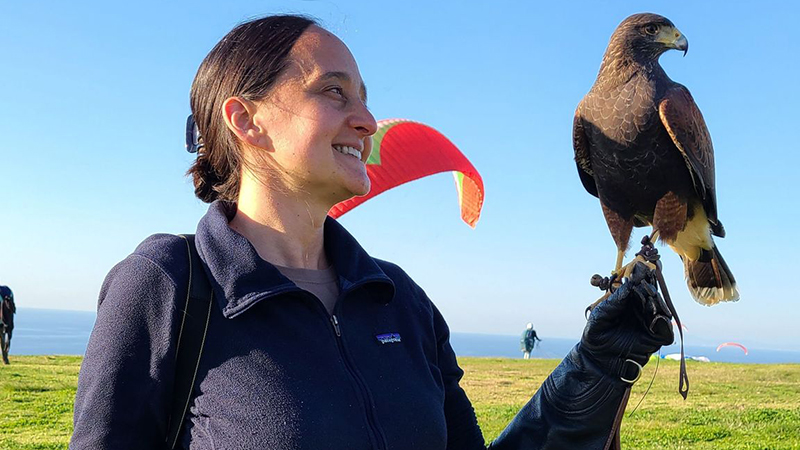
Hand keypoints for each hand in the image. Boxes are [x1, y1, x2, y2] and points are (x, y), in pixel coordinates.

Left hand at [580, 262, 673, 381]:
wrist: (598, 358)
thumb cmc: (597, 333)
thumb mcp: (602, 313)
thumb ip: (616, 300)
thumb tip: (630, 283)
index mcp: (628, 301)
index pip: (638, 286)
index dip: (640, 275)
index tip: (641, 264)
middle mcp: (641, 310)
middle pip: (652, 294)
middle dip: (650, 284)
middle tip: (648, 274)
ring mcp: (650, 323)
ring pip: (660, 308)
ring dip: (655, 299)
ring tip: (648, 291)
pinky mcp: (656, 338)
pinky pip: (664, 329)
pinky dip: (662, 320)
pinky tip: (656, 312)